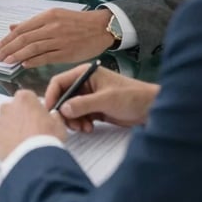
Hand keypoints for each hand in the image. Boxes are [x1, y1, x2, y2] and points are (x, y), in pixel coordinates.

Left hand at [0, 7, 115, 67]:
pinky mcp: (67, 52)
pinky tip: (24, 65)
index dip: (8, 39)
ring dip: (17, 56)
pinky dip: (34, 61)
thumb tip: (12, 27)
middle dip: (8, 48)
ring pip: (33, 48)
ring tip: (7, 61)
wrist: (101, 27)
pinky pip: (46, 57)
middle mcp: (51, 26)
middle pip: (24, 38)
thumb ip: (33, 23)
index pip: (22, 28)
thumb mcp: (54, 16)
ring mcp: (59, 40)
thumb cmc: (77, 22)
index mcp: (47, 16)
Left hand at [0, 90, 66, 160]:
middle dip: (20, 118)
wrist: (35, 160)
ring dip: (11, 130)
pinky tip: (15, 150)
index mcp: (24, 98)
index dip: (34, 109)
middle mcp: (8, 106)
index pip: (27, 98)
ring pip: (4, 123)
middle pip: (13, 109)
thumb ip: (53, 116)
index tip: (38, 118)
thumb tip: (52, 116)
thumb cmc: (47, 139)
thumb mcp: (58, 124)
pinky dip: (4, 142)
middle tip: (30, 132)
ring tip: (23, 144)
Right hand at [44, 63, 158, 131]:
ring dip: (73, 120)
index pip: (59, 82)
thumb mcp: (106, 100)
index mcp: (85, 73)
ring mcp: (89, 96)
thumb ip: (83, 104)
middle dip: (65, 112)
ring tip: (84, 128)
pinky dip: (81, 123)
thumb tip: (63, 109)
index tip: (50, 111)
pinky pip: (80, 116)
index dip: (52, 95)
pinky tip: (89, 128)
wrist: (151, 109)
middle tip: (71, 125)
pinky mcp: (94, 108)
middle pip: (63, 97)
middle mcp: (84, 84)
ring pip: (70, 109)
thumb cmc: (132, 96)